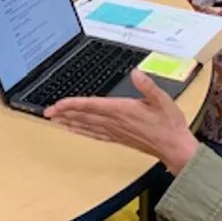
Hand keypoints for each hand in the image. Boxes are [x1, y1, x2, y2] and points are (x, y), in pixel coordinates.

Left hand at [44, 70, 199, 173]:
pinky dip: (82, 132)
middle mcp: (115, 122)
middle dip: (64, 114)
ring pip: (86, 126)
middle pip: (84, 117)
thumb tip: (136, 72)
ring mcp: (115, 131)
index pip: (92, 106)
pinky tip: (75, 131)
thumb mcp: (163, 99)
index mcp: (123, 110)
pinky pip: (95, 135)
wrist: (175, 147)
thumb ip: (148, 86)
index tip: (58, 104)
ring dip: (69, 123)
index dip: (73, 104)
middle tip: (46, 113)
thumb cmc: (169, 124)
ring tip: (54, 121)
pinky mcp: (118, 138)